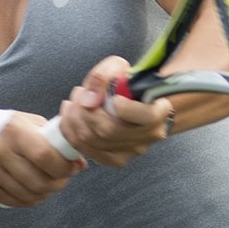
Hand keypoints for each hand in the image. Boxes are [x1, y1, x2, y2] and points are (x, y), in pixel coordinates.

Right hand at [0, 112, 84, 206]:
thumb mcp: (22, 123)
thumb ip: (51, 139)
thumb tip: (79, 163)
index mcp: (12, 130)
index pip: (46, 156)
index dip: (64, 167)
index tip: (71, 167)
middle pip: (40, 181)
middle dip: (58, 184)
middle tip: (61, 179)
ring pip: (29, 195)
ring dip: (44, 194)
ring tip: (47, 185)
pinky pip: (14, 202)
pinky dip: (28, 200)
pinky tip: (30, 190)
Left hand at [55, 56, 174, 166]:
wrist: (134, 101)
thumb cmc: (128, 84)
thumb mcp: (119, 68)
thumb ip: (104, 75)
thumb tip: (88, 100)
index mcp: (158, 111)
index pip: (145, 116)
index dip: (124, 108)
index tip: (113, 97)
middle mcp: (148, 135)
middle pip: (109, 130)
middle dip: (85, 111)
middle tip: (79, 93)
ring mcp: (132, 150)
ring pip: (94, 141)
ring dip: (75, 119)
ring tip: (74, 102)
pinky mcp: (116, 159)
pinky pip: (87, 150)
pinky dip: (72, 133)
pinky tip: (70, 118)